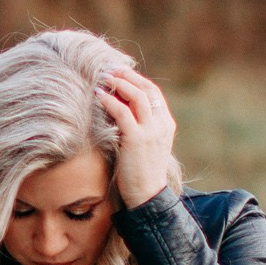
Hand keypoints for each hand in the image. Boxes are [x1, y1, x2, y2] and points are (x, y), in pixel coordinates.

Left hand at [101, 68, 176, 209]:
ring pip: (137, 96)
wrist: (147, 195)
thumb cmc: (141, 172)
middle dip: (127, 76)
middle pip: (146, 89)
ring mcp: (151, 131)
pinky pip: (123, 113)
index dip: (136, 80)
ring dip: (119, 83)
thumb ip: (140, 126)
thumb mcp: (146, 145)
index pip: (153, 93)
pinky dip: (110, 101)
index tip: (120, 72)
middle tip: (109, 69)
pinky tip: (99, 96)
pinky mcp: (137, 140)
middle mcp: (161, 124)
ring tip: (103, 77)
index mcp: (166, 124)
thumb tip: (119, 108)